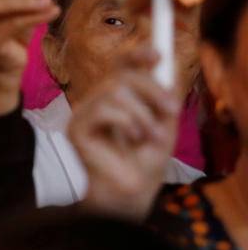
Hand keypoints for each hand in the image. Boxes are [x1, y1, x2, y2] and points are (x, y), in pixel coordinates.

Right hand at [69, 45, 178, 220]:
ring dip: (142, 114)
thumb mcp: (162, 126)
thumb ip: (163, 100)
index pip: (120, 66)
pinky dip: (126, 122)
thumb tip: (169, 72)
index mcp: (115, 99)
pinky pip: (103, 109)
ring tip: (152, 137)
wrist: (129, 195)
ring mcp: (83, 114)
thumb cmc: (143, 164)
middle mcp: (96, 102)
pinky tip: (132, 139)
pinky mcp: (76, 128)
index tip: (158, 55)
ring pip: (113, 91)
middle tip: (172, 110)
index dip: (137, 54)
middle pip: (121, 75)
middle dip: (152, 88)